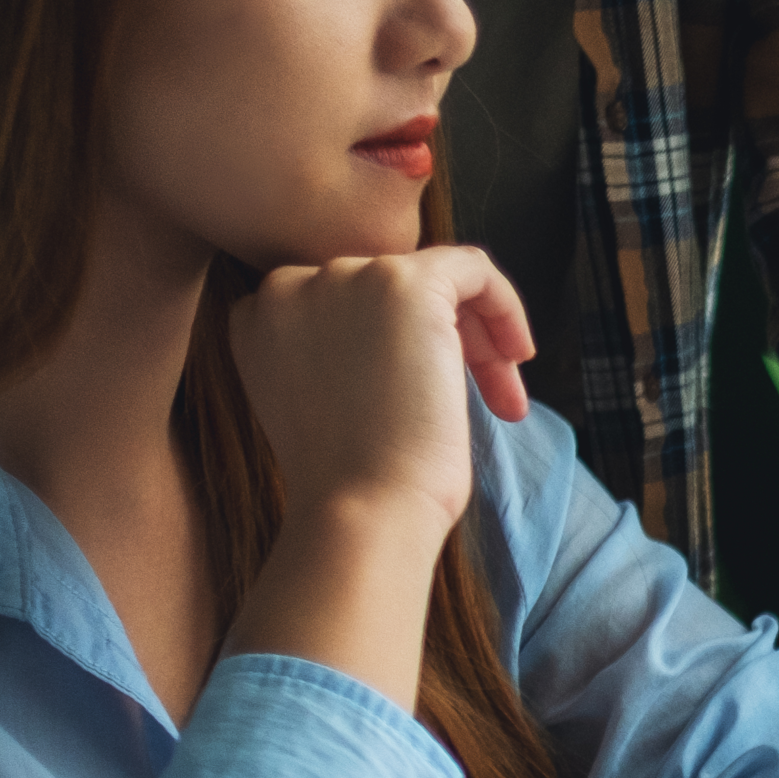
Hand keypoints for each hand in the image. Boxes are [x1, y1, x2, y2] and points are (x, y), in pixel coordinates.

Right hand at [219, 248, 530, 705]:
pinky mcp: (403, 282)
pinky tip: (519, 355)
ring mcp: (344, 276)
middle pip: (390, 291)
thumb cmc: (352, 484)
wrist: (361, 509)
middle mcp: (290, 284)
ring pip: (434, 283)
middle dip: (447, 343)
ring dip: (476, 341)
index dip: (400, 346)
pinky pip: (473, 268)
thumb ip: (338, 355)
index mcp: (259, 316)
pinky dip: (504, 303)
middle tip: (488, 402)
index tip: (432, 398)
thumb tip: (399, 339)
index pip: (346, 305)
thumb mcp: (324, 404)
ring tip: (504, 401)